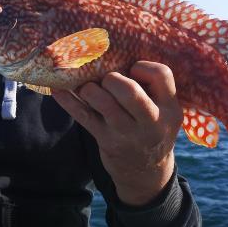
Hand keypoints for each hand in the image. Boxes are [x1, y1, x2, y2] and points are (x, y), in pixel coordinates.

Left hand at [52, 61, 181, 206]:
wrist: (145, 172)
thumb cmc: (149, 127)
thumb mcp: (163, 111)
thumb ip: (149, 88)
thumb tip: (111, 54)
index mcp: (170, 109)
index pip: (161, 75)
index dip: (143, 67)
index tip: (132, 70)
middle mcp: (152, 122)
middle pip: (129, 90)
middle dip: (112, 79)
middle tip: (107, 80)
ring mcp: (127, 134)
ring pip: (104, 102)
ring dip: (90, 89)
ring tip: (87, 87)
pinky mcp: (106, 141)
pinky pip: (83, 116)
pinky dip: (68, 101)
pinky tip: (57, 89)